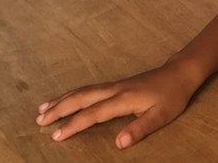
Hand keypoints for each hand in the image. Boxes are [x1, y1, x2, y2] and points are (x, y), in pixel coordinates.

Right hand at [36, 61, 199, 148]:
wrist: (179, 73)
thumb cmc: (172, 96)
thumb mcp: (162, 116)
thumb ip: (140, 129)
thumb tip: (119, 143)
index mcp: (123, 99)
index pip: (93, 114)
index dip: (74, 125)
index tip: (56, 135)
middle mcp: (114, 90)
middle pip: (80, 98)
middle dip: (58, 109)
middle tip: (39, 120)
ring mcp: (113, 85)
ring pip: (81, 91)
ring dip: (61, 100)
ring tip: (41, 109)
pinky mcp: (114, 85)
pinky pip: (87, 89)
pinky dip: (71, 94)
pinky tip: (64, 99)